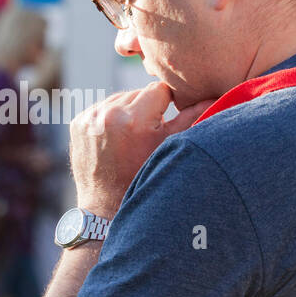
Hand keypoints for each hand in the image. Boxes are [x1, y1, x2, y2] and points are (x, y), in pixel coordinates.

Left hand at [69, 82, 206, 216]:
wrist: (106, 207)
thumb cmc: (144, 178)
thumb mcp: (170, 147)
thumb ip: (192, 117)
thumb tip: (218, 96)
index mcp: (134, 119)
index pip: (159, 89)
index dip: (168, 103)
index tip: (168, 118)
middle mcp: (109, 114)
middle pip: (138, 93)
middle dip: (147, 108)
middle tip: (149, 132)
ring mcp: (89, 118)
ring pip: (119, 99)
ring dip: (128, 111)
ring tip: (132, 136)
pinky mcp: (77, 123)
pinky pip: (101, 108)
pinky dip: (109, 118)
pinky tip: (115, 138)